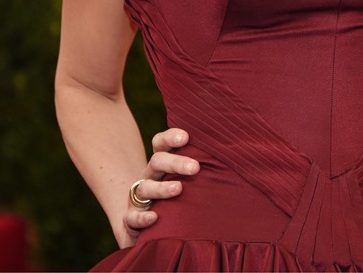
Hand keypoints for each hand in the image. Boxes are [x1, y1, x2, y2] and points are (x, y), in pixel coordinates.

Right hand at [122, 128, 199, 245]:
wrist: (148, 226)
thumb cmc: (178, 198)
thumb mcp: (188, 181)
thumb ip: (201, 169)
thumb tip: (232, 155)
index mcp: (161, 164)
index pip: (160, 143)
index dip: (170, 137)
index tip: (186, 137)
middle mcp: (148, 176)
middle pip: (157, 161)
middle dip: (175, 162)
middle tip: (195, 167)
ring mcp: (138, 198)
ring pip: (144, 188)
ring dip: (161, 188)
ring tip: (179, 189)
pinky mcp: (130, 220)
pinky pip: (132, 217)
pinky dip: (142, 217)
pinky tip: (155, 217)